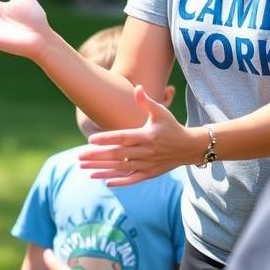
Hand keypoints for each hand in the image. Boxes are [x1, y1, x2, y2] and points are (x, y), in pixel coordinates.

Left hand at [79, 84, 194, 185]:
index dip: (107, 139)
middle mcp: (146, 152)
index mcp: (147, 136)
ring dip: (102, 169)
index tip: (90, 140)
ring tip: (84, 168)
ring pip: (121, 168)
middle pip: (118, 155)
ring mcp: (148, 164)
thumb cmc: (171, 126)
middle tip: (79, 156)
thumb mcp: (161, 112)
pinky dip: (119, 181)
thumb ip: (147, 102)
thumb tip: (137, 88)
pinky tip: (104, 181)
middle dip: (97, 156)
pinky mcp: (150, 174)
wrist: (189, 147)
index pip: (123, 138)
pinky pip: (132, 179)